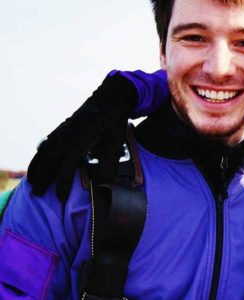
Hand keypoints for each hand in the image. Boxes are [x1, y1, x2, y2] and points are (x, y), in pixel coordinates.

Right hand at [27, 74, 136, 201]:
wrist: (109, 99)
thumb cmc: (115, 122)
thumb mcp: (116, 141)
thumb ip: (110, 161)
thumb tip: (102, 182)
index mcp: (82, 137)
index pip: (68, 163)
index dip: (63, 182)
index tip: (61, 198)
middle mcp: (68, 133)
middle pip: (50, 158)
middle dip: (43, 177)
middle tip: (38, 195)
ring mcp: (63, 130)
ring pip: (44, 151)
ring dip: (36, 168)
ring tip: (31, 184)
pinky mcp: (61, 129)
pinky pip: (45, 145)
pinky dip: (38, 157)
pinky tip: (35, 167)